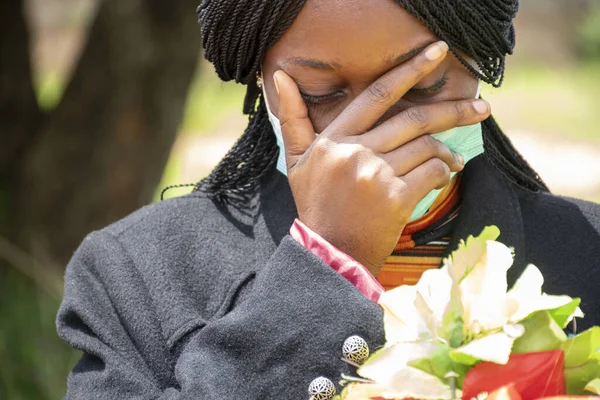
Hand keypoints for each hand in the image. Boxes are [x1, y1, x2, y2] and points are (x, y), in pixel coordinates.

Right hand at [275, 41, 490, 274]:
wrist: (329, 253)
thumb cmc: (316, 205)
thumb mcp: (296, 161)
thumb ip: (293, 118)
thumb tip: (279, 75)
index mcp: (335, 138)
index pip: (377, 94)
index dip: (410, 69)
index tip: (438, 52)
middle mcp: (356, 151)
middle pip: (414, 119)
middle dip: (454, 111)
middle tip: (482, 108)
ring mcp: (376, 174)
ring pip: (427, 148)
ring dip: (447, 153)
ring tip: (453, 162)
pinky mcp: (395, 198)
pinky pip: (433, 172)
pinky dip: (443, 173)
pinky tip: (441, 178)